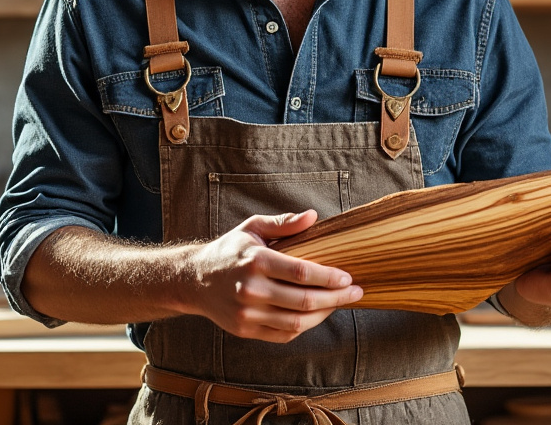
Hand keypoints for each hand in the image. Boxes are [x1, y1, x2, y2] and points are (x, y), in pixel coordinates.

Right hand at [185, 210, 362, 342]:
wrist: (195, 280)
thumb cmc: (230, 250)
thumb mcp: (252, 227)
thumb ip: (284, 223)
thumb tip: (314, 216)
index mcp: (256, 260)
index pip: (301, 272)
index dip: (329, 277)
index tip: (348, 277)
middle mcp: (251, 289)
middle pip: (304, 300)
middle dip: (336, 297)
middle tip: (355, 292)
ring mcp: (247, 313)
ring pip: (297, 322)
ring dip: (324, 314)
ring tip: (339, 303)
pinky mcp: (246, 329)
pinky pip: (284, 334)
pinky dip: (305, 326)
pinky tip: (317, 315)